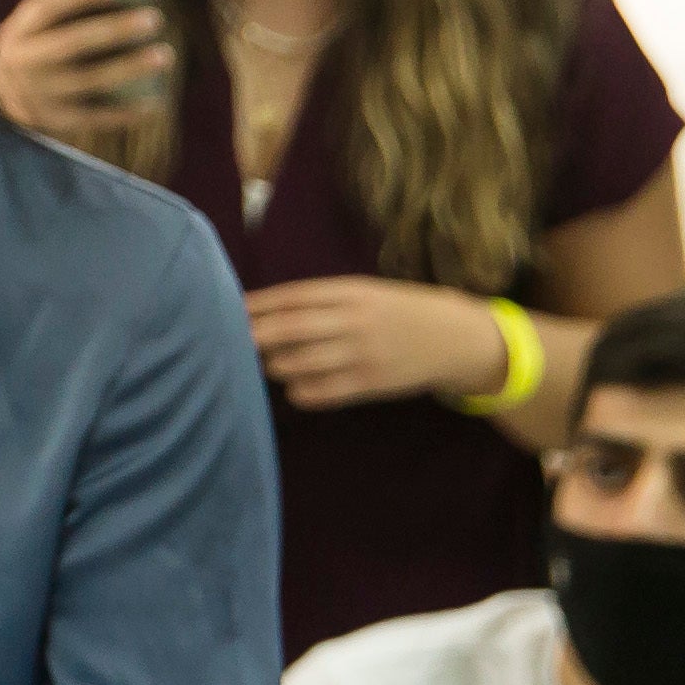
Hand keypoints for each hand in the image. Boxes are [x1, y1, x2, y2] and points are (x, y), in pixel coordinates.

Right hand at [0, 0, 172, 141]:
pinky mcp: (54, 120)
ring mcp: (36, 96)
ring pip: (86, 81)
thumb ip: (68, 6)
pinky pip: (94, 117)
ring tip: (164, 54)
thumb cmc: (42, 41)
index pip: (44, 7)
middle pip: (69, 44)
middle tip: (154, 18)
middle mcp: (22, 64)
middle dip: (113, 30)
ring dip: (128, 68)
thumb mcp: (40, 22)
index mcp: (17, 31)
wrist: (4, 91)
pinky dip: (126, 111)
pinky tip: (156, 100)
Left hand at [244, 276, 509, 408]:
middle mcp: (355, 320)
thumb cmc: (400, 312)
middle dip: (252, 337)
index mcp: (353, 291)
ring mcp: (361, 354)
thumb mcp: (366, 293)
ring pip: (293, 364)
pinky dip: (297, 390)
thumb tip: (257, 309)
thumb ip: (320, 300)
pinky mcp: (367, 384)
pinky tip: (299, 385)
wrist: (457, 338)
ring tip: (274, 363)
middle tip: (233, 343)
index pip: (292, 297)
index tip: (227, 310)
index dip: (256, 305)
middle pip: (285, 330)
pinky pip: (314, 393)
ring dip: (274, 365)